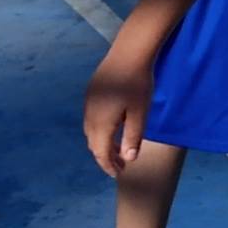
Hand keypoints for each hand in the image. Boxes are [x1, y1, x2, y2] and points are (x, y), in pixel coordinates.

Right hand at [83, 34, 159, 175]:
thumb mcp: (139, 113)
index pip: (101, 152)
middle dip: (105, 157)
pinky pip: (91, 119)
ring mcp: (88, 103)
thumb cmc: (138, 84)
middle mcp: (90, 115)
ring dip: (101, 144)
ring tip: (116, 150)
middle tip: (120, 165)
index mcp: (101, 123)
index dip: (109, 165)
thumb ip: (132, 137)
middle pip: (93, 144)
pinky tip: (111, 128)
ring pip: (90, 132)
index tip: (119, 174)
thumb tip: (128, 159)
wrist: (128, 53)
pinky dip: (99, 130)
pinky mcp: (91, 93)